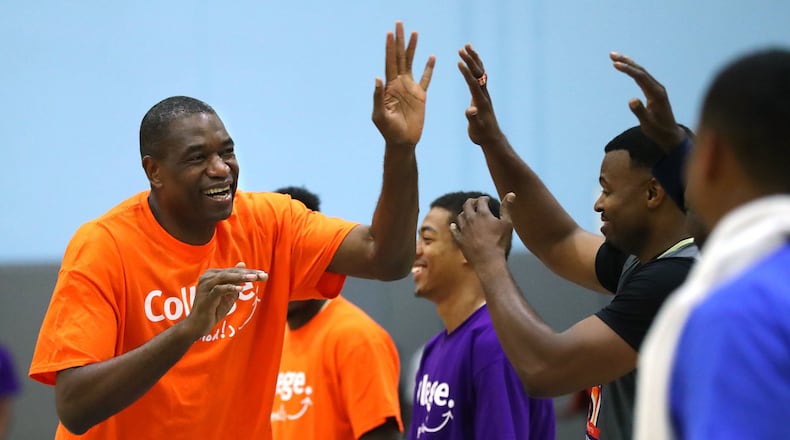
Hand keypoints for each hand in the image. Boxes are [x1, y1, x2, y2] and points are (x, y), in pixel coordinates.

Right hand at [184, 262, 267, 338]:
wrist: (197, 326)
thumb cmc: (213, 309)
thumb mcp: (228, 294)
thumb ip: (235, 281)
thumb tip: (243, 264)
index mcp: (214, 274)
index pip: (235, 271)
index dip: (250, 272)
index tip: (264, 275)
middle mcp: (208, 277)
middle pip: (232, 272)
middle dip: (249, 273)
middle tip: (263, 275)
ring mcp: (205, 286)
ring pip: (225, 277)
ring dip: (240, 277)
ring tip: (254, 278)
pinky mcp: (205, 296)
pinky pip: (219, 289)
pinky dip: (230, 288)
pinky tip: (241, 289)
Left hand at [372, 21, 435, 147]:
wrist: (402, 141)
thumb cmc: (388, 131)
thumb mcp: (380, 115)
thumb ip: (378, 97)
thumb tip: (377, 78)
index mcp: (389, 87)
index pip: (389, 62)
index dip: (389, 47)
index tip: (390, 33)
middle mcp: (398, 84)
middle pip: (399, 58)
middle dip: (399, 41)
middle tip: (399, 24)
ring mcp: (409, 89)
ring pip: (411, 63)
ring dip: (412, 49)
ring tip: (414, 33)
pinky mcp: (420, 96)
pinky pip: (426, 79)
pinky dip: (428, 68)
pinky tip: (431, 57)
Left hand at [450, 193, 514, 266]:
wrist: (488, 260)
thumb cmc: (500, 242)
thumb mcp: (507, 224)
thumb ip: (507, 208)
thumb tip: (510, 194)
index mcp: (482, 214)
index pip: (481, 200)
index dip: (484, 198)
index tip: (486, 199)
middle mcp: (470, 219)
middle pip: (467, 205)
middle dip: (471, 202)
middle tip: (475, 202)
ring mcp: (463, 229)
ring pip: (460, 216)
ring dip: (464, 213)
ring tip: (467, 213)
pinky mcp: (460, 240)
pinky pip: (454, 231)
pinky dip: (454, 227)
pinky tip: (454, 225)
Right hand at [458, 44, 504, 145]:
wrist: (491, 137)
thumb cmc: (482, 134)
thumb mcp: (475, 128)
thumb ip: (472, 118)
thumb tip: (470, 110)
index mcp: (480, 101)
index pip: (472, 83)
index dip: (466, 72)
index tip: (459, 62)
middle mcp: (484, 94)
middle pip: (478, 73)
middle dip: (470, 60)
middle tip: (462, 48)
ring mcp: (484, 94)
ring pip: (480, 72)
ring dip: (474, 59)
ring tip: (468, 47)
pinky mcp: (482, 95)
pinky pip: (479, 77)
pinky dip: (475, 67)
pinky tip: (471, 62)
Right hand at [610, 52, 686, 149]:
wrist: (670, 134)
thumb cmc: (658, 130)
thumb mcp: (647, 123)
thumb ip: (640, 111)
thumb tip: (631, 100)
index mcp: (656, 93)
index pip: (640, 77)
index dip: (628, 69)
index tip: (615, 64)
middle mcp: (657, 88)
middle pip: (640, 70)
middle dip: (626, 61)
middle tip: (611, 54)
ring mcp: (656, 88)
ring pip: (641, 72)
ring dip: (629, 63)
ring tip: (615, 57)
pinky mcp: (654, 91)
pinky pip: (642, 77)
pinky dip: (633, 70)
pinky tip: (627, 66)